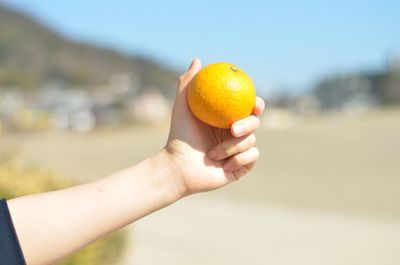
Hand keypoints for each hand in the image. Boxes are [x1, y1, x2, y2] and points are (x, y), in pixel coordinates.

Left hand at [164, 58, 264, 195]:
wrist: (178, 167)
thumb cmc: (179, 137)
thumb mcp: (182, 107)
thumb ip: (187, 84)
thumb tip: (198, 60)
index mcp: (226, 119)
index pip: (248, 108)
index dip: (256, 104)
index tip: (254, 104)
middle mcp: (234, 134)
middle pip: (254, 123)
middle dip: (247, 125)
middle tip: (233, 129)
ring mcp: (239, 151)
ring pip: (251, 142)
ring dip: (230, 148)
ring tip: (212, 154)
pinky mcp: (241, 167)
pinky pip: (252, 158)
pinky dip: (239, 160)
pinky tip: (224, 166)